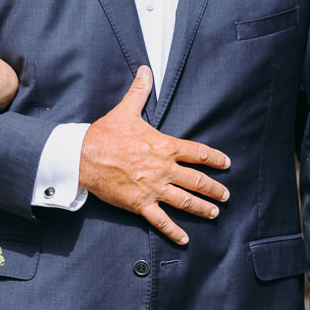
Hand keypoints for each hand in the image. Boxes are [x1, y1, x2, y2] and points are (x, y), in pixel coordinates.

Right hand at [78, 66, 229, 244]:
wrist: (84, 157)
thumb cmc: (105, 134)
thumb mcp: (126, 110)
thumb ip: (140, 91)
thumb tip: (145, 70)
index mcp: (164, 146)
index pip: (197, 153)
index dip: (214, 158)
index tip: (226, 163)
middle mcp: (164, 169)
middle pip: (197, 181)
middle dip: (214, 189)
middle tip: (225, 195)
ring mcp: (153, 188)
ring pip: (185, 201)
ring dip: (202, 208)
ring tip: (214, 213)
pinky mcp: (140, 203)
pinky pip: (161, 220)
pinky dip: (174, 231)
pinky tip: (185, 239)